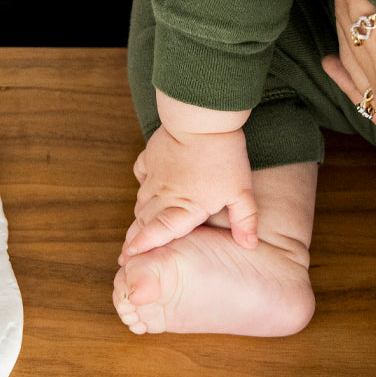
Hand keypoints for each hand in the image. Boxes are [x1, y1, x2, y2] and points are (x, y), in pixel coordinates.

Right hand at [120, 123, 257, 259]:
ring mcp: (155, 175)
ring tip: (134, 229)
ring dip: (138, 216)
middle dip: (133, 238)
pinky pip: (141, 174)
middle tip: (125, 254)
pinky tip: (145, 187)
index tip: (129, 255)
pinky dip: (141, 184)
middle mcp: (165, 194)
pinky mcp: (152, 157)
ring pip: (141, 201)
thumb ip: (245, 220)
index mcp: (185, 207)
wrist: (202, 120)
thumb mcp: (241, 191)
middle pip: (144, 220)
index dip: (144, 245)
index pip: (160, 232)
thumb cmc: (224, 156)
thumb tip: (250, 244)